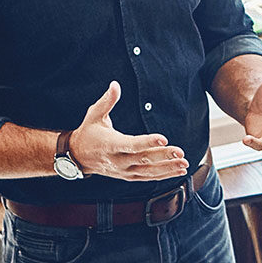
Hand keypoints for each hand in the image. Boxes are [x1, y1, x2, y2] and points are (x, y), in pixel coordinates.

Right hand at [69, 81, 189, 180]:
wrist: (77, 156)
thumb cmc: (88, 133)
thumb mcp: (94, 115)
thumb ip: (107, 101)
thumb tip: (115, 85)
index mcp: (110, 144)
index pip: (131, 144)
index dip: (147, 142)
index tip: (163, 138)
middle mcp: (118, 160)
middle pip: (144, 159)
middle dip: (164, 156)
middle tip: (181, 152)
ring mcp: (124, 170)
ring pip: (148, 172)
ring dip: (168, 168)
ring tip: (184, 164)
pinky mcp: (129, 175)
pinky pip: (148, 178)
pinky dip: (164, 176)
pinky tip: (178, 172)